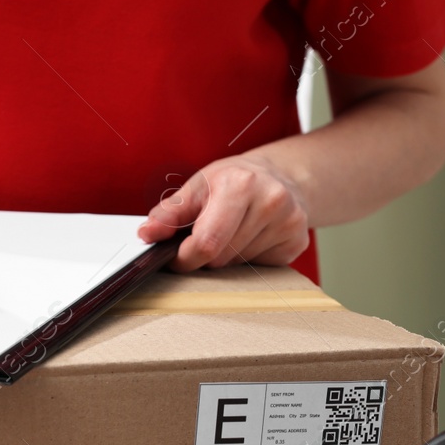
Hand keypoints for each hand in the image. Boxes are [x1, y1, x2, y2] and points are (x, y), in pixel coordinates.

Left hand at [137, 155, 309, 271]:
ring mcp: (289, 222)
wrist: (280, 176)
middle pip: (221, 258)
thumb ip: (170, 213)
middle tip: (210, 233)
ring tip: (234, 231)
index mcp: (240, 184)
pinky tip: (253, 237)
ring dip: (228, 257)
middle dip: (206, 255)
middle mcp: (270, 201)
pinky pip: (259, 268)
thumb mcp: (197, 187)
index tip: (177, 258)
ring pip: (239, 266)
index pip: (206, 243)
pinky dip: (248, 259)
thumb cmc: (233, 181)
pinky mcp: (298, 242)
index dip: (184, 259)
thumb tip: (146, 234)